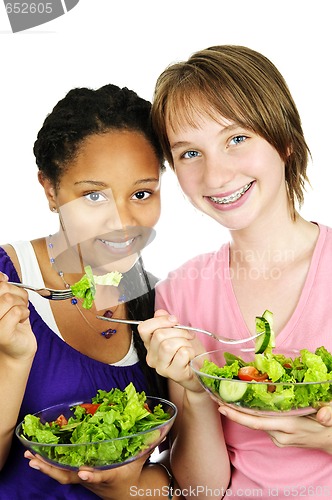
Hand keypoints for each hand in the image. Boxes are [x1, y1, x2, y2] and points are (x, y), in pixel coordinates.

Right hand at [0, 273, 35, 358]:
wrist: (17, 349)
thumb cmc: (12, 326)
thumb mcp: (8, 302)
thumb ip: (3, 289)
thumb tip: (1, 276)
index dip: (3, 281)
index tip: (6, 284)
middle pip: (2, 288)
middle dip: (17, 295)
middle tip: (17, 305)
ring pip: (10, 299)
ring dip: (21, 305)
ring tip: (19, 314)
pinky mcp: (1, 334)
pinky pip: (17, 311)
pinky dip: (24, 314)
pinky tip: (21, 321)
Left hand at [24, 451, 147, 498]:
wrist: (125, 493)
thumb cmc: (132, 472)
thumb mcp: (142, 458)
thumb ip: (150, 441)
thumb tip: (163, 424)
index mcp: (111, 475)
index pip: (102, 477)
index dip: (93, 476)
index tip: (84, 473)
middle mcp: (94, 478)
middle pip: (72, 477)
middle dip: (54, 469)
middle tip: (37, 459)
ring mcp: (84, 479)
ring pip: (62, 476)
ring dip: (45, 467)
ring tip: (30, 457)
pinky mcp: (78, 477)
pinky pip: (60, 473)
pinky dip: (46, 465)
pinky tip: (35, 459)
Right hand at [138, 309, 203, 391]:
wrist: (199, 370)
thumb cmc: (187, 350)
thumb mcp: (177, 332)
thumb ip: (166, 321)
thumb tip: (160, 313)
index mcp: (150, 344)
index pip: (143, 328)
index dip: (160, 321)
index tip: (174, 321)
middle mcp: (151, 356)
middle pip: (159, 335)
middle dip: (179, 331)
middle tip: (188, 336)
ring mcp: (160, 367)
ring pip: (168, 345)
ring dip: (184, 342)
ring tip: (188, 347)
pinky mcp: (172, 374)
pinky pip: (182, 353)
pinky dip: (190, 351)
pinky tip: (190, 357)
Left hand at [218, 404, 331, 452]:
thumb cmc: (329, 427)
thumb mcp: (331, 417)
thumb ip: (328, 414)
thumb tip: (323, 416)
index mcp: (289, 425)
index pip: (258, 422)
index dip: (239, 416)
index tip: (222, 408)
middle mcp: (281, 434)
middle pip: (251, 421)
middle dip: (232, 411)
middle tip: (214, 396)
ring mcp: (279, 438)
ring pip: (256, 422)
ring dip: (242, 412)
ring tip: (226, 395)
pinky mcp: (279, 438)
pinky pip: (262, 424)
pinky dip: (253, 414)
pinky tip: (246, 403)